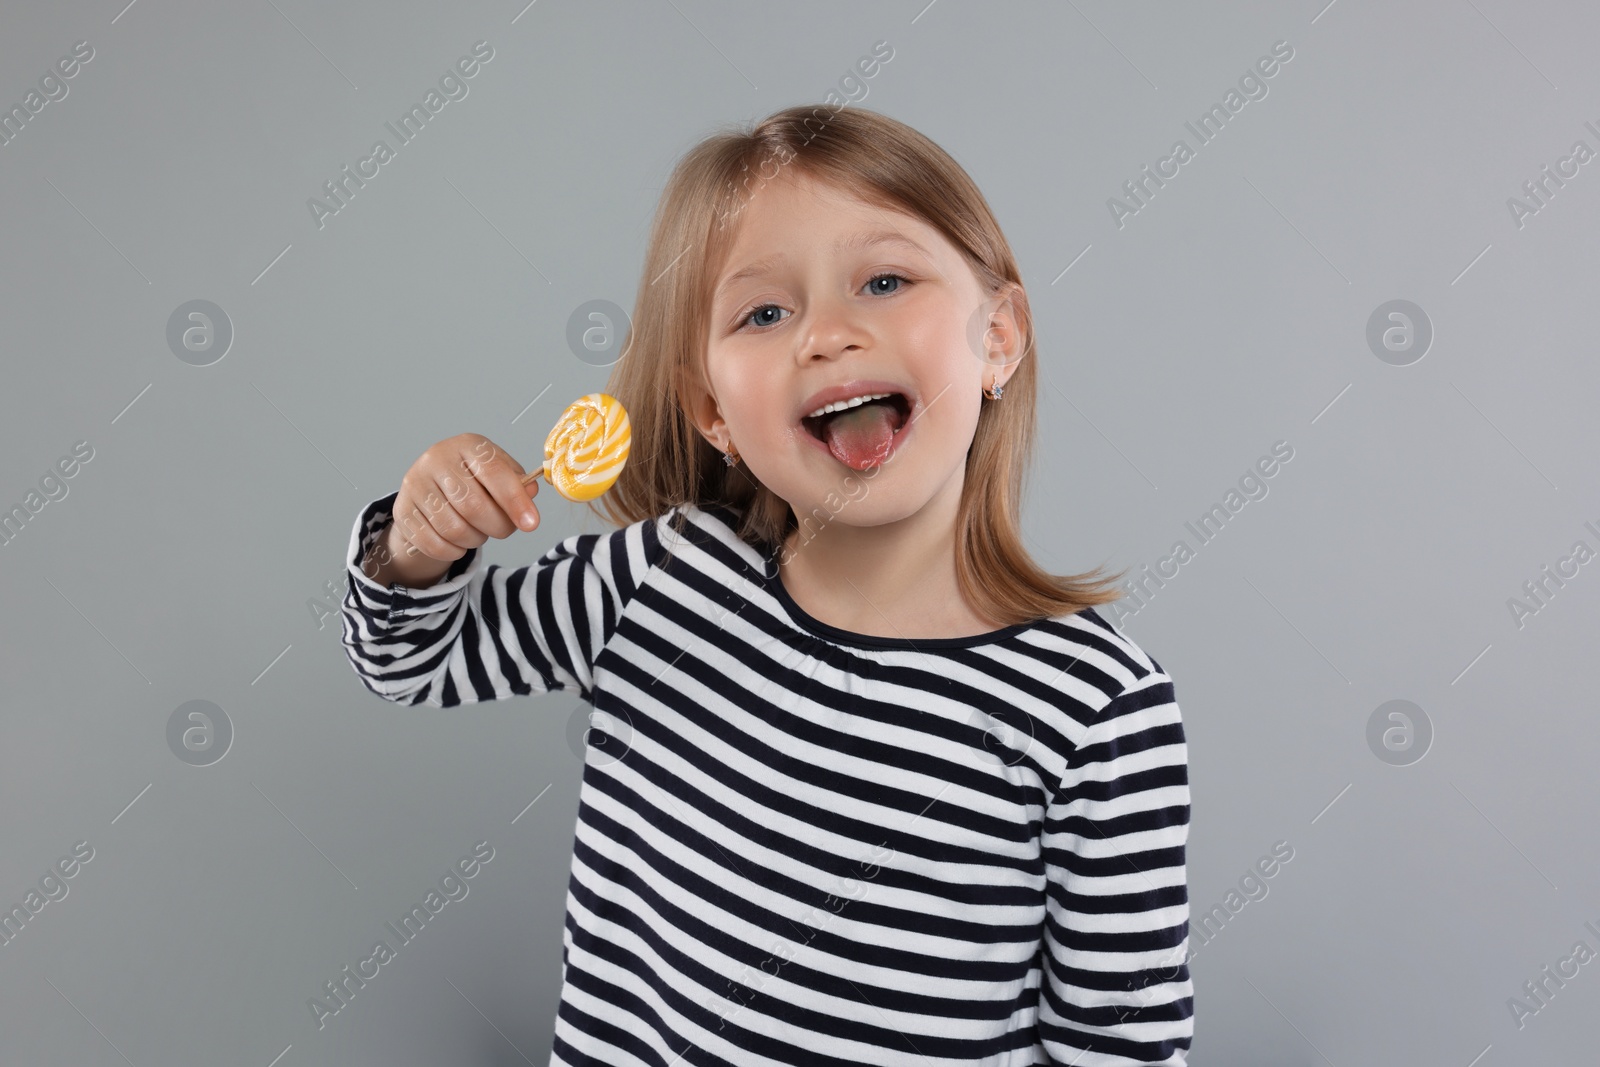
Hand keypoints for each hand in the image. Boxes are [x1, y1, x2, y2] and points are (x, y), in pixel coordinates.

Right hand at [365, 434, 537, 585]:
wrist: (431, 487)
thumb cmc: (473, 479)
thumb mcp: (498, 472)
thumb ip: (517, 483)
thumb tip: (530, 493)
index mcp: (467, 445)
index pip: (494, 472)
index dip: (515, 500)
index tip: (531, 523)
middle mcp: (437, 459)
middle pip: (472, 505)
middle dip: (497, 526)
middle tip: (504, 530)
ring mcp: (415, 484)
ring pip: (453, 528)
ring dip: (475, 540)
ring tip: (480, 533)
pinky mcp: (403, 510)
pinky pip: (433, 543)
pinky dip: (453, 551)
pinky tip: (460, 544)